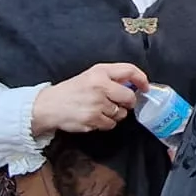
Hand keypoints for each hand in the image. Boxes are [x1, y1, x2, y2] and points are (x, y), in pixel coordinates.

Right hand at [31, 63, 148, 134]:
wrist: (49, 106)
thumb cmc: (71, 91)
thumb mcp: (90, 76)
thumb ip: (111, 78)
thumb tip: (134, 85)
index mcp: (100, 72)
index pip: (129, 70)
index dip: (141, 79)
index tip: (146, 87)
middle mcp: (100, 86)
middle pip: (129, 96)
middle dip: (128, 102)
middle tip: (120, 103)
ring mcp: (97, 104)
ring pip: (121, 113)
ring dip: (115, 114)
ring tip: (101, 110)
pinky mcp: (93, 119)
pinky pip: (111, 124)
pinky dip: (106, 123)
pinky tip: (95, 117)